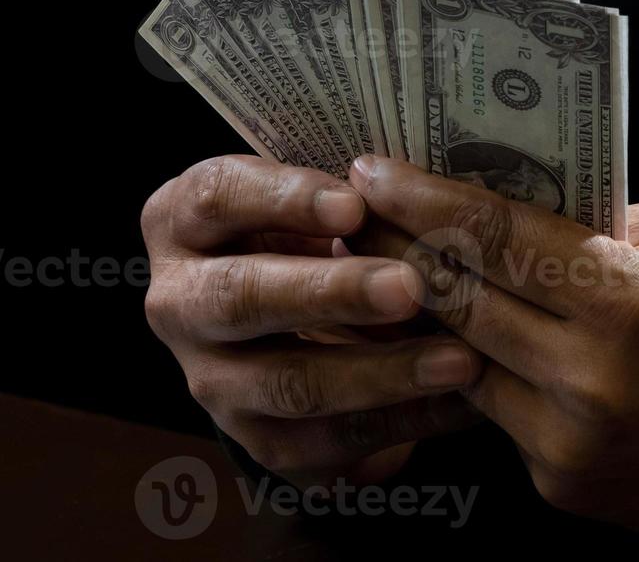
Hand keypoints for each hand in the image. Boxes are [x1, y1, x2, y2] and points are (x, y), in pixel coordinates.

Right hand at [140, 155, 483, 487]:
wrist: (275, 315)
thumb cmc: (300, 232)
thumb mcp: (303, 200)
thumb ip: (344, 201)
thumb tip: (422, 205)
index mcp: (180, 220)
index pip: (217, 197)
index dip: (285, 200)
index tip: (355, 205)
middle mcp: (177, 302)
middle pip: (243, 298)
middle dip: (331, 293)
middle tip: (408, 287)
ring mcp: (208, 379)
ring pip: (288, 383)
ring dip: (380, 373)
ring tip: (457, 360)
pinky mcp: (254, 438)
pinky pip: (328, 441)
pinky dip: (402, 422)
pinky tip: (461, 403)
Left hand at [347, 156, 638, 533]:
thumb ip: (593, 223)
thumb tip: (509, 204)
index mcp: (628, 304)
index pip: (497, 239)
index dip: (425, 199)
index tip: (372, 170)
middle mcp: (590, 381)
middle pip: (458, 300)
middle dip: (396, 250)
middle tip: (354, 213)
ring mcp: (571, 443)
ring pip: (459, 362)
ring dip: (420, 314)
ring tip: (386, 266)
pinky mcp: (564, 485)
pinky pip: (494, 413)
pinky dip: (471, 369)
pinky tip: (451, 334)